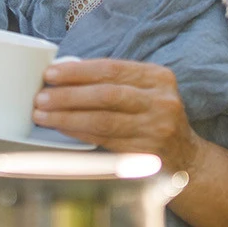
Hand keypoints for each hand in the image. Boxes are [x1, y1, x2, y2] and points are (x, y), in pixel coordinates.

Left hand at [32, 58, 199, 171]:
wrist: (186, 158)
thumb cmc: (153, 116)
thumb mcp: (144, 90)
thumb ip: (114, 80)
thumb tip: (63, 73)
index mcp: (158, 77)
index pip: (111, 68)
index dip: (78, 71)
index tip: (51, 73)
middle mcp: (161, 101)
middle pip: (106, 94)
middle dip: (68, 95)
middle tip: (41, 97)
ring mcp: (156, 128)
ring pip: (103, 120)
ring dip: (67, 117)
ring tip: (43, 115)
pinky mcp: (147, 153)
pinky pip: (105, 141)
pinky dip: (79, 133)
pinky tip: (62, 129)